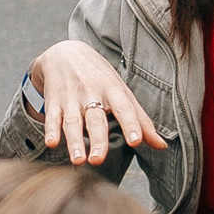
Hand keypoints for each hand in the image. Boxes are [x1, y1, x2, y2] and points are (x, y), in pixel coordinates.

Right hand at [27, 40, 165, 166]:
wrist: (65, 52)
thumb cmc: (99, 76)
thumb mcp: (121, 91)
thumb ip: (140, 119)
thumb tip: (162, 146)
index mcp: (112, 89)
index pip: (124, 108)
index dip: (131, 124)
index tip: (136, 141)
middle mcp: (91, 93)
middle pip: (95, 118)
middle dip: (97, 139)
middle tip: (98, 160)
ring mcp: (71, 98)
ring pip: (72, 121)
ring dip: (74, 141)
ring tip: (79, 160)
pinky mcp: (54, 102)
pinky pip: (51, 117)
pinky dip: (51, 130)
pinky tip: (51, 142)